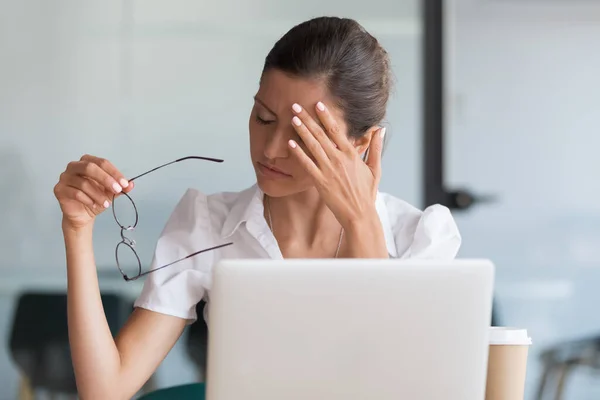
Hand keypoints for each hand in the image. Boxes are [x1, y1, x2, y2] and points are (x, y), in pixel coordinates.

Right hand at [54, 155, 132, 229]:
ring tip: (107, 204)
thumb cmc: (95, 199)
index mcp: (87, 162)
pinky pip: (75, 193)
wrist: (83, 215)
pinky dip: (88, 200)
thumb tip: (131, 184)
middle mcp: (74, 166)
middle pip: (89, 167)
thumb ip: (120, 188)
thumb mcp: (111, 193)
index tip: (124, 184)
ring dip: (98, 194)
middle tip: (117, 190)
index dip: (114, 172)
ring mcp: (65, 177)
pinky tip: (94, 205)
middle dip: (106, 179)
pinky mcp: (59, 189)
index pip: (102, 162)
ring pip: (83, 182)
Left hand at [288, 101, 385, 227]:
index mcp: (352, 154)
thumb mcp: (375, 168)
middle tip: (296, 106)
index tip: (318, 104)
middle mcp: (339, 159)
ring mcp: (329, 170)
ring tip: (292, 118)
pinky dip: (298, 152)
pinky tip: (290, 143)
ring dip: (301, 131)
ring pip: (312, 146)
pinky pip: (307, 164)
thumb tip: (380, 129)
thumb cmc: (366, 193)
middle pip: (321, 134)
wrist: (359, 214)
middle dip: (308, 118)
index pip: (337, 130)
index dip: (326, 116)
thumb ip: (375, 147)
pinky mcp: (320, 181)